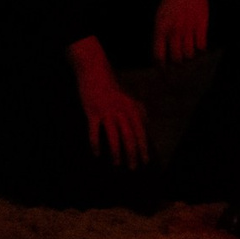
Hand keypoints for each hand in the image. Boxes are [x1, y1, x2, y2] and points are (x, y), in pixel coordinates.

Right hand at [67, 36, 149, 167]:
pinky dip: (95, 143)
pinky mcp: (92, 112)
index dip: (143, 146)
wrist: (95, 71)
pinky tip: (97, 154)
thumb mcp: (129, 96)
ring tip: (117, 164)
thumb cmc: (112, 86)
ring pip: (114, 136)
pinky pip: (94, 131)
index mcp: (133, 107)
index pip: (141, 131)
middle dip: (133, 153)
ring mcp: (107, 111)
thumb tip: (147, 123)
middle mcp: (122, 110)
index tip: (145, 160)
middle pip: (130, 136)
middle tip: (133, 167)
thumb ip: (139, 109)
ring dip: (116, 152)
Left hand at [154, 0, 214, 63]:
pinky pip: (201, 45)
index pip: (159, 54)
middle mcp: (174, 29)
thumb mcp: (160, 15)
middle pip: (176, 57)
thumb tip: (160, 53)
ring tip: (189, 53)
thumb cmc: (172, 0)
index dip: (161, 65)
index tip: (163, 71)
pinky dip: (200, 48)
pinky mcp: (202, 23)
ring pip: (189, 53)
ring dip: (189, 56)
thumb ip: (160, 33)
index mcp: (161, 28)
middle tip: (179, 62)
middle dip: (177, 62)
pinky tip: (199, 45)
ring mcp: (188, 27)